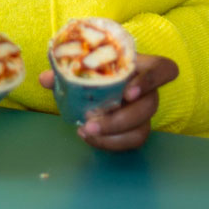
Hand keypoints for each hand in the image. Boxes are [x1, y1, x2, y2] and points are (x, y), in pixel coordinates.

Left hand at [38, 52, 178, 151]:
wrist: (98, 84)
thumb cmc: (96, 69)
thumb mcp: (83, 65)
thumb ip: (67, 69)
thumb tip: (46, 79)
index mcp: (140, 66)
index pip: (163, 69)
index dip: (151, 81)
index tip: (128, 92)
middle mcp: (148, 89)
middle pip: (149, 105)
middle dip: (121, 118)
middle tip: (91, 121)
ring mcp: (144, 111)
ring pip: (142, 127)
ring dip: (113, 134)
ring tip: (86, 132)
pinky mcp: (137, 128)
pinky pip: (131, 141)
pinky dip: (110, 142)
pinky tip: (90, 138)